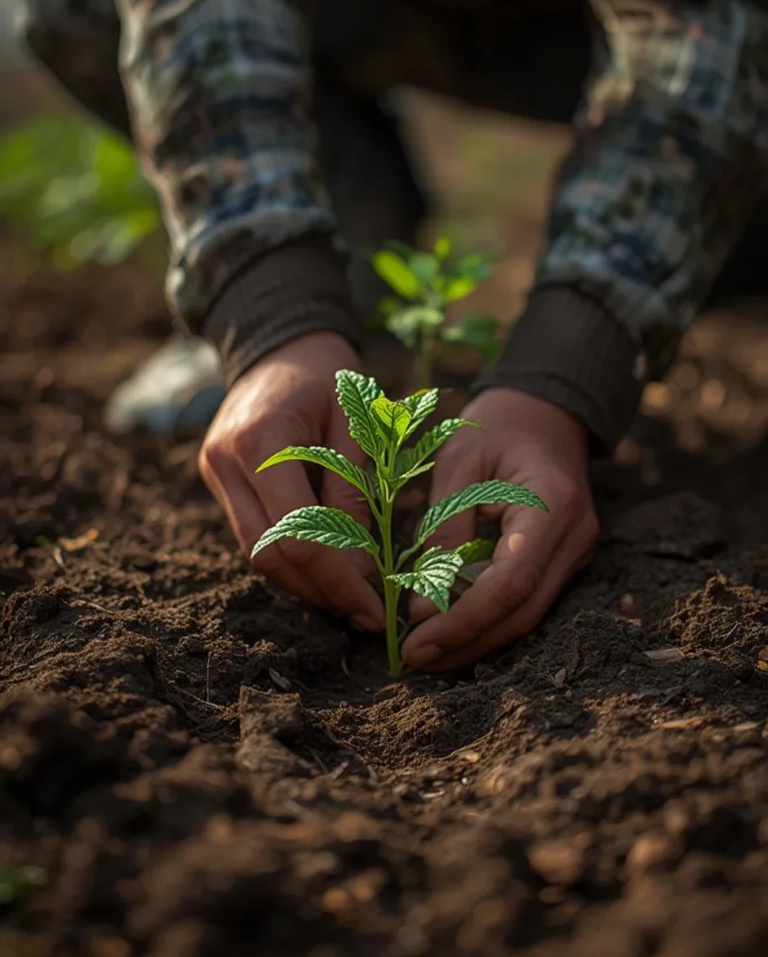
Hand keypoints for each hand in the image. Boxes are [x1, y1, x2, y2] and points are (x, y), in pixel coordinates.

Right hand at [199, 332, 384, 629]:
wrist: (279, 344)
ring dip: (303, 581)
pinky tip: (325, 566)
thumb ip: (354, 493)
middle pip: (268, 555)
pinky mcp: (218, 481)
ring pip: (255, 554)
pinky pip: (252, 534)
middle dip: (319, 591)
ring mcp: (214, 473)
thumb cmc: (328, 375)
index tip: (373, 608)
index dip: (336, 579)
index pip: (296, 535)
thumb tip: (361, 569)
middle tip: (364, 612)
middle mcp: (224, 463)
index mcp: (260, 442)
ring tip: (349, 597)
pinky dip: (289, 557)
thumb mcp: (356, 425)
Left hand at [401, 389, 597, 671]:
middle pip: (522, 612)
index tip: (416, 641)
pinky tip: (451, 630)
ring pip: (528, 615)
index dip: (462, 620)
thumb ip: (445, 529)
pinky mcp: (564, 560)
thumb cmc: (496, 428)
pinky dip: (488, 619)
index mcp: (552, 505)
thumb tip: (423, 604)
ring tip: (425, 654)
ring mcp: (576, 552)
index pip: (509, 583)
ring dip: (476, 639)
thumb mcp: (458, 465)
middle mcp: (575, 537)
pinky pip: (527, 600)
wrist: (544, 411)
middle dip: (467, 643)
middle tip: (413, 660)